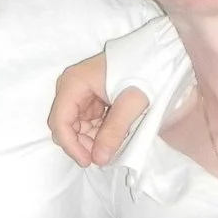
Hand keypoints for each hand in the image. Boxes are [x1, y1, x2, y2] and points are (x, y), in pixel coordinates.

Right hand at [48, 53, 150, 167]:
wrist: (156, 55)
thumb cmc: (144, 72)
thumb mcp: (132, 103)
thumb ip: (114, 131)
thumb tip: (99, 159)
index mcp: (74, 83)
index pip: (60, 121)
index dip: (71, 146)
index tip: (89, 162)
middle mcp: (71, 87)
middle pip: (65, 125)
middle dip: (82, 144)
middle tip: (104, 155)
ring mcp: (80, 92)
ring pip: (75, 126)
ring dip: (91, 140)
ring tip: (113, 145)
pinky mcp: (90, 97)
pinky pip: (86, 121)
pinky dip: (98, 132)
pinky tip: (114, 135)